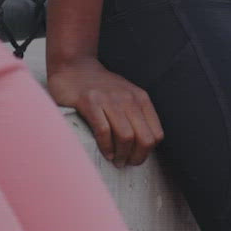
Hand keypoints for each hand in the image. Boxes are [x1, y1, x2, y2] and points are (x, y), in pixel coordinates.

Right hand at [49, 58, 163, 167]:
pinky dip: (106, 147)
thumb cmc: (100, 87)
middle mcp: (128, 99)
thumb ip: (136, 115)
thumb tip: (142, 145)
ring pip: (126, 136)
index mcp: (140, 99)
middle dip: (137, 157)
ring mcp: (109, 100)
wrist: (74, 67)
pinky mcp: (90, 102)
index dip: (148, 151)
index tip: (135, 157)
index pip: (156, 134)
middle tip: (125, 163)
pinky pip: (103, 131)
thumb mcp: (126, 96)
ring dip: (121, 155)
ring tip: (115, 161)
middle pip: (144, 138)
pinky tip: (105, 153)